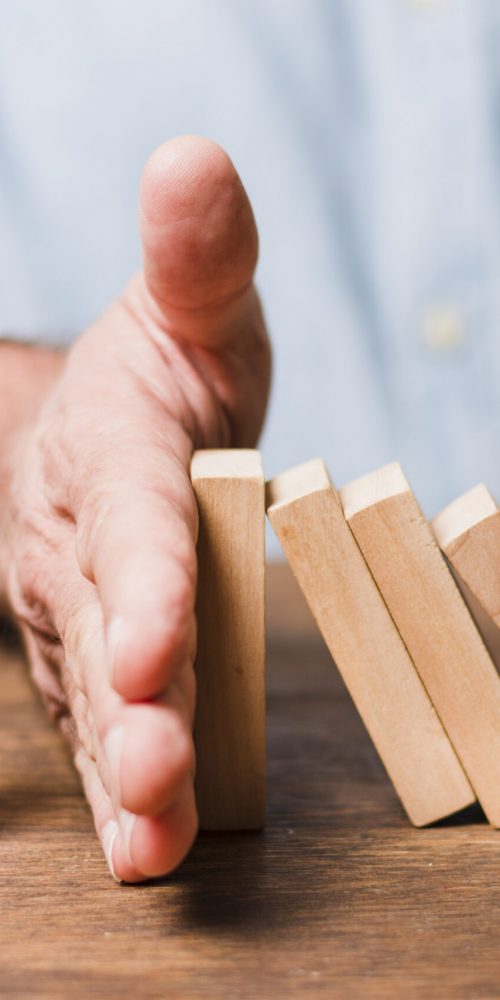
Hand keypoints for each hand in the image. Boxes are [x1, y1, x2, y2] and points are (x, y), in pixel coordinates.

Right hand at [0, 136, 270, 880]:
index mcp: (114, 458)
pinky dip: (125, 790)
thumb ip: (198, 256)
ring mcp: (83, 617)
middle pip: (109, 630)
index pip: (131, 524)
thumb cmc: (154, 381)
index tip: (147, 646)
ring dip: (127, 774)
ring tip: (153, 845)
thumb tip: (196, 160)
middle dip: (133, 704)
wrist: (97, 436)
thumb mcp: (190, 308)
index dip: (142, 583)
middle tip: (161, 769)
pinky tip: (148, 848)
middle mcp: (85, 549)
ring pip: (98, 700)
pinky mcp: (96, 663)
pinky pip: (105, 731)